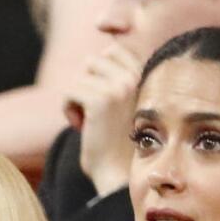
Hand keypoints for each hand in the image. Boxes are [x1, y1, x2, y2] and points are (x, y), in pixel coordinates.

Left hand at [66, 43, 143, 195]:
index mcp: (150, 77)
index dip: (101, 71)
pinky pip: (70, 91)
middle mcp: (140, 78)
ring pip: (80, 76)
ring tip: (92, 120)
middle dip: (88, 84)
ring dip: (78, 98)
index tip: (106, 98)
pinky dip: (69, 109)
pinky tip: (84, 127)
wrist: (121, 173)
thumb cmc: (123, 140)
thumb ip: (123, 75)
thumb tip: (108, 46)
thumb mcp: (129, 101)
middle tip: (99, 110)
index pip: (115, 50)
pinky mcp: (101, 100)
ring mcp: (122, 87)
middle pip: (94, 60)